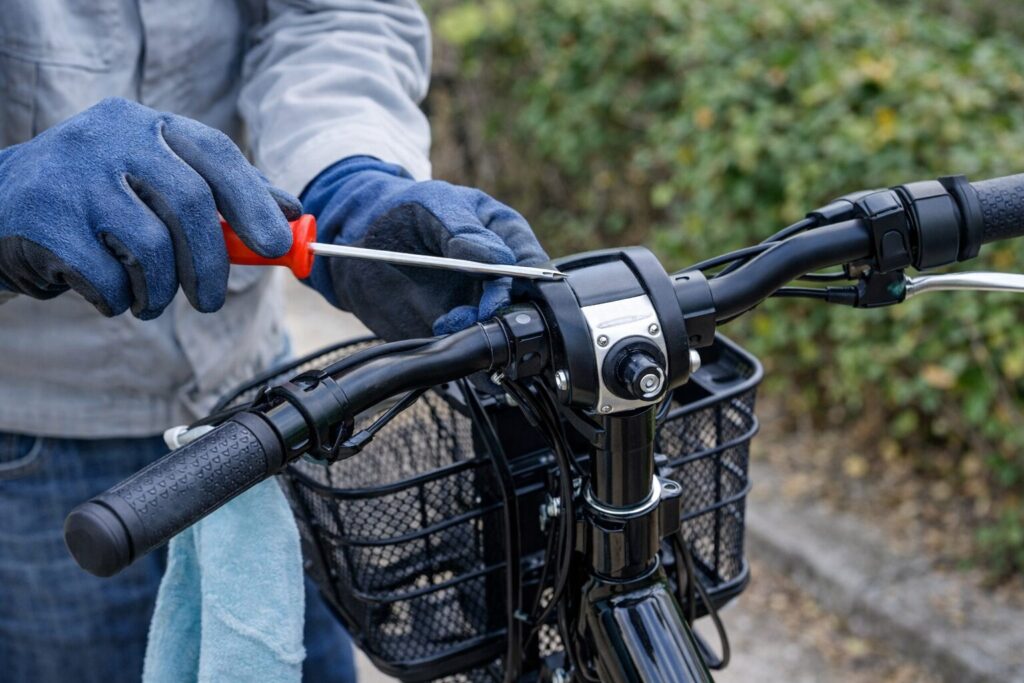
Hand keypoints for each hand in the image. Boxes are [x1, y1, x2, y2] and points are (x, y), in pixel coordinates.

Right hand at [0, 97, 299, 318]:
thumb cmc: (95, 203)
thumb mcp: (153, 183)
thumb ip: (218, 194)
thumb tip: (290, 213)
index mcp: (143, 124)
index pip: (215, 154)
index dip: (254, 202)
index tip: (277, 246)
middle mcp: (108, 139)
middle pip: (191, 205)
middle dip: (212, 265)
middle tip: (211, 301)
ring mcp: (72, 177)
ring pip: (153, 249)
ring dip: (161, 290)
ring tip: (148, 298)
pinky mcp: (43, 221)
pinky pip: (108, 279)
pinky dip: (119, 300)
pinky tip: (108, 293)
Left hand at [302, 157, 547, 339]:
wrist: (360, 237)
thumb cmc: (405, 210)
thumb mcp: (434, 205)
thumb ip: (465, 230)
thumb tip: (498, 258)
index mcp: (505, 234)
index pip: (531, 263)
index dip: (522, 278)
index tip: (501, 286)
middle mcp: (499, 273)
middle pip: (522, 302)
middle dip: (502, 309)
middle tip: (479, 311)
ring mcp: (478, 302)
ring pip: (498, 327)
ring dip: (480, 330)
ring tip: (449, 320)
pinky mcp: (455, 327)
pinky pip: (468, 344)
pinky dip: (459, 344)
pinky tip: (440, 329)